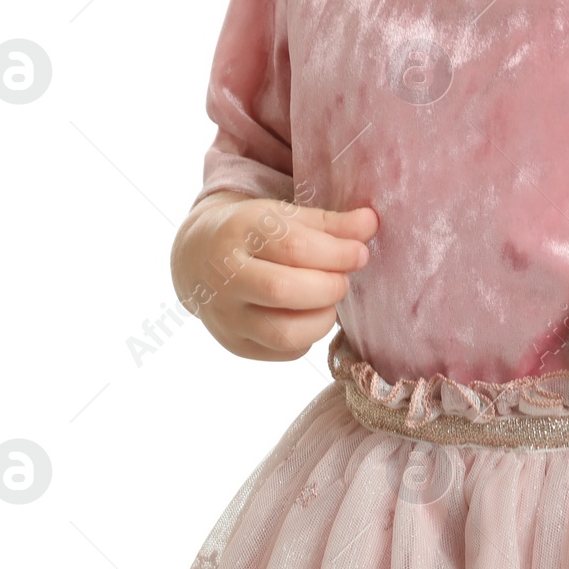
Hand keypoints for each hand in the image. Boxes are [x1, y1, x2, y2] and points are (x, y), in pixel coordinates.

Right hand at [170, 191, 378, 360]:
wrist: (198, 257)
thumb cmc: (255, 231)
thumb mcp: (286, 216)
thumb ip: (331, 223)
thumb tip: (371, 224)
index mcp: (240, 232)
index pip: (293, 247)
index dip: (337, 253)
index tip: (360, 253)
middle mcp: (225, 277)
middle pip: (284, 290)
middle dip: (329, 287)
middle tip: (342, 279)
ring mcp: (225, 316)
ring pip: (282, 333)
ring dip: (322, 318)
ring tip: (328, 300)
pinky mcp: (234, 344)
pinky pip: (282, 352)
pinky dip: (308, 336)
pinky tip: (309, 314)